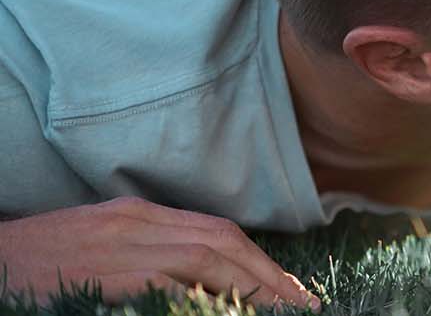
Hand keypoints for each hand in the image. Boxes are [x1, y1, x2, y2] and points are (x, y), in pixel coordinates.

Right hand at [0, 197, 320, 309]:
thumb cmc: (34, 267)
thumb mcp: (96, 255)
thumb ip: (146, 261)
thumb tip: (198, 287)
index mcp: (137, 214)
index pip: (216, 231)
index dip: (259, 261)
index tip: (289, 289)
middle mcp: (137, 220)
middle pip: (224, 238)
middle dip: (271, 273)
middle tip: (306, 304)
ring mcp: (121, 240)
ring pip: (210, 254)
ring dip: (256, 283)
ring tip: (287, 310)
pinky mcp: (108, 266)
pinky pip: (173, 275)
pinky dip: (212, 291)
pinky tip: (236, 311)